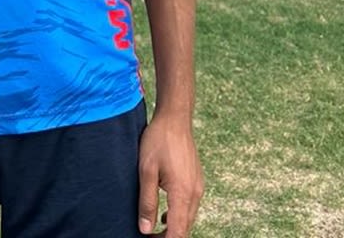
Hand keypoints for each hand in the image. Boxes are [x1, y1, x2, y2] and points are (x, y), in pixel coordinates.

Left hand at [138, 112, 202, 236]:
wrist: (175, 117)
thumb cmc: (158, 140)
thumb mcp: (146, 170)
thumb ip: (147, 201)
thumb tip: (145, 230)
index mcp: (183, 193)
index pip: (177, 232)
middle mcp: (195, 193)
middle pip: (185, 228)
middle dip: (168, 237)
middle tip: (147, 236)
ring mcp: (198, 186)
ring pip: (188, 218)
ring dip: (173, 227)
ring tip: (153, 229)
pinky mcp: (197, 180)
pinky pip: (190, 206)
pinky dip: (178, 215)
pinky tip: (165, 214)